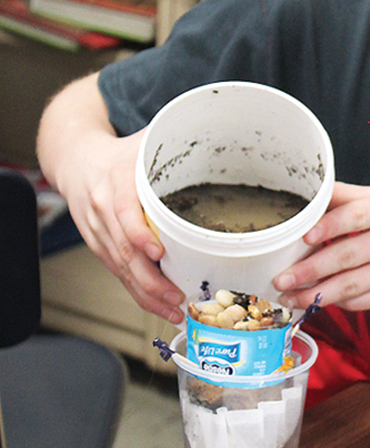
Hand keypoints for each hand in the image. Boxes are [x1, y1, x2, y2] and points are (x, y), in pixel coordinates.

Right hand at [60, 130, 184, 323]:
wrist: (75, 161)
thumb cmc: (118, 154)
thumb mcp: (143, 143)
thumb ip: (173, 144)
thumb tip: (215, 137)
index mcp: (117, 179)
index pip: (124, 210)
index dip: (139, 233)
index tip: (159, 252)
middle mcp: (103, 207)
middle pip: (123, 249)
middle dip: (150, 279)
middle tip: (176, 295)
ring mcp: (98, 230)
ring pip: (120, 267)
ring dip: (146, 293)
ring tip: (172, 309)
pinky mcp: (98, 245)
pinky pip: (117, 272)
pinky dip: (136, 291)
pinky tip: (156, 305)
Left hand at [273, 181, 369, 310]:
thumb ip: (351, 196)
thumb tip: (310, 194)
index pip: (357, 216)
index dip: (328, 227)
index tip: (302, 236)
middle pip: (348, 256)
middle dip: (310, 270)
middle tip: (281, 279)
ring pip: (352, 285)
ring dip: (316, 294)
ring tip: (289, 298)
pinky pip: (363, 300)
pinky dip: (338, 302)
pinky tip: (317, 300)